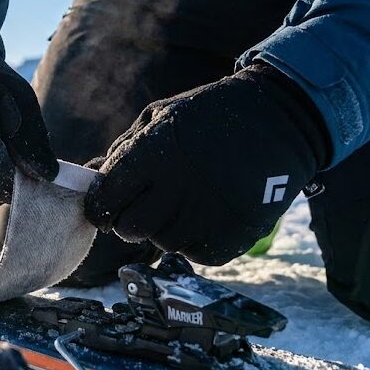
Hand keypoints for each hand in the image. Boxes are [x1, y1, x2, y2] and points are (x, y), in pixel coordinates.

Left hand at [84, 64, 328, 263]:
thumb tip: (87, 177)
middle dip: (130, 220)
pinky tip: (207, 213)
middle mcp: (179, 188)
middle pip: (130, 230)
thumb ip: (122, 151)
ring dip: (166, 228)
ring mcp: (208, 215)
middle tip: (145, 205)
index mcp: (155, 154)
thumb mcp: (162, 118)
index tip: (106, 206)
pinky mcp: (234, 236)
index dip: (101, 207)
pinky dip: (196, 239)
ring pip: (163, 244)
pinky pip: (196, 253)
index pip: (107, 200)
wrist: (282, 118)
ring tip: (185, 201)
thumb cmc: (210, 115)